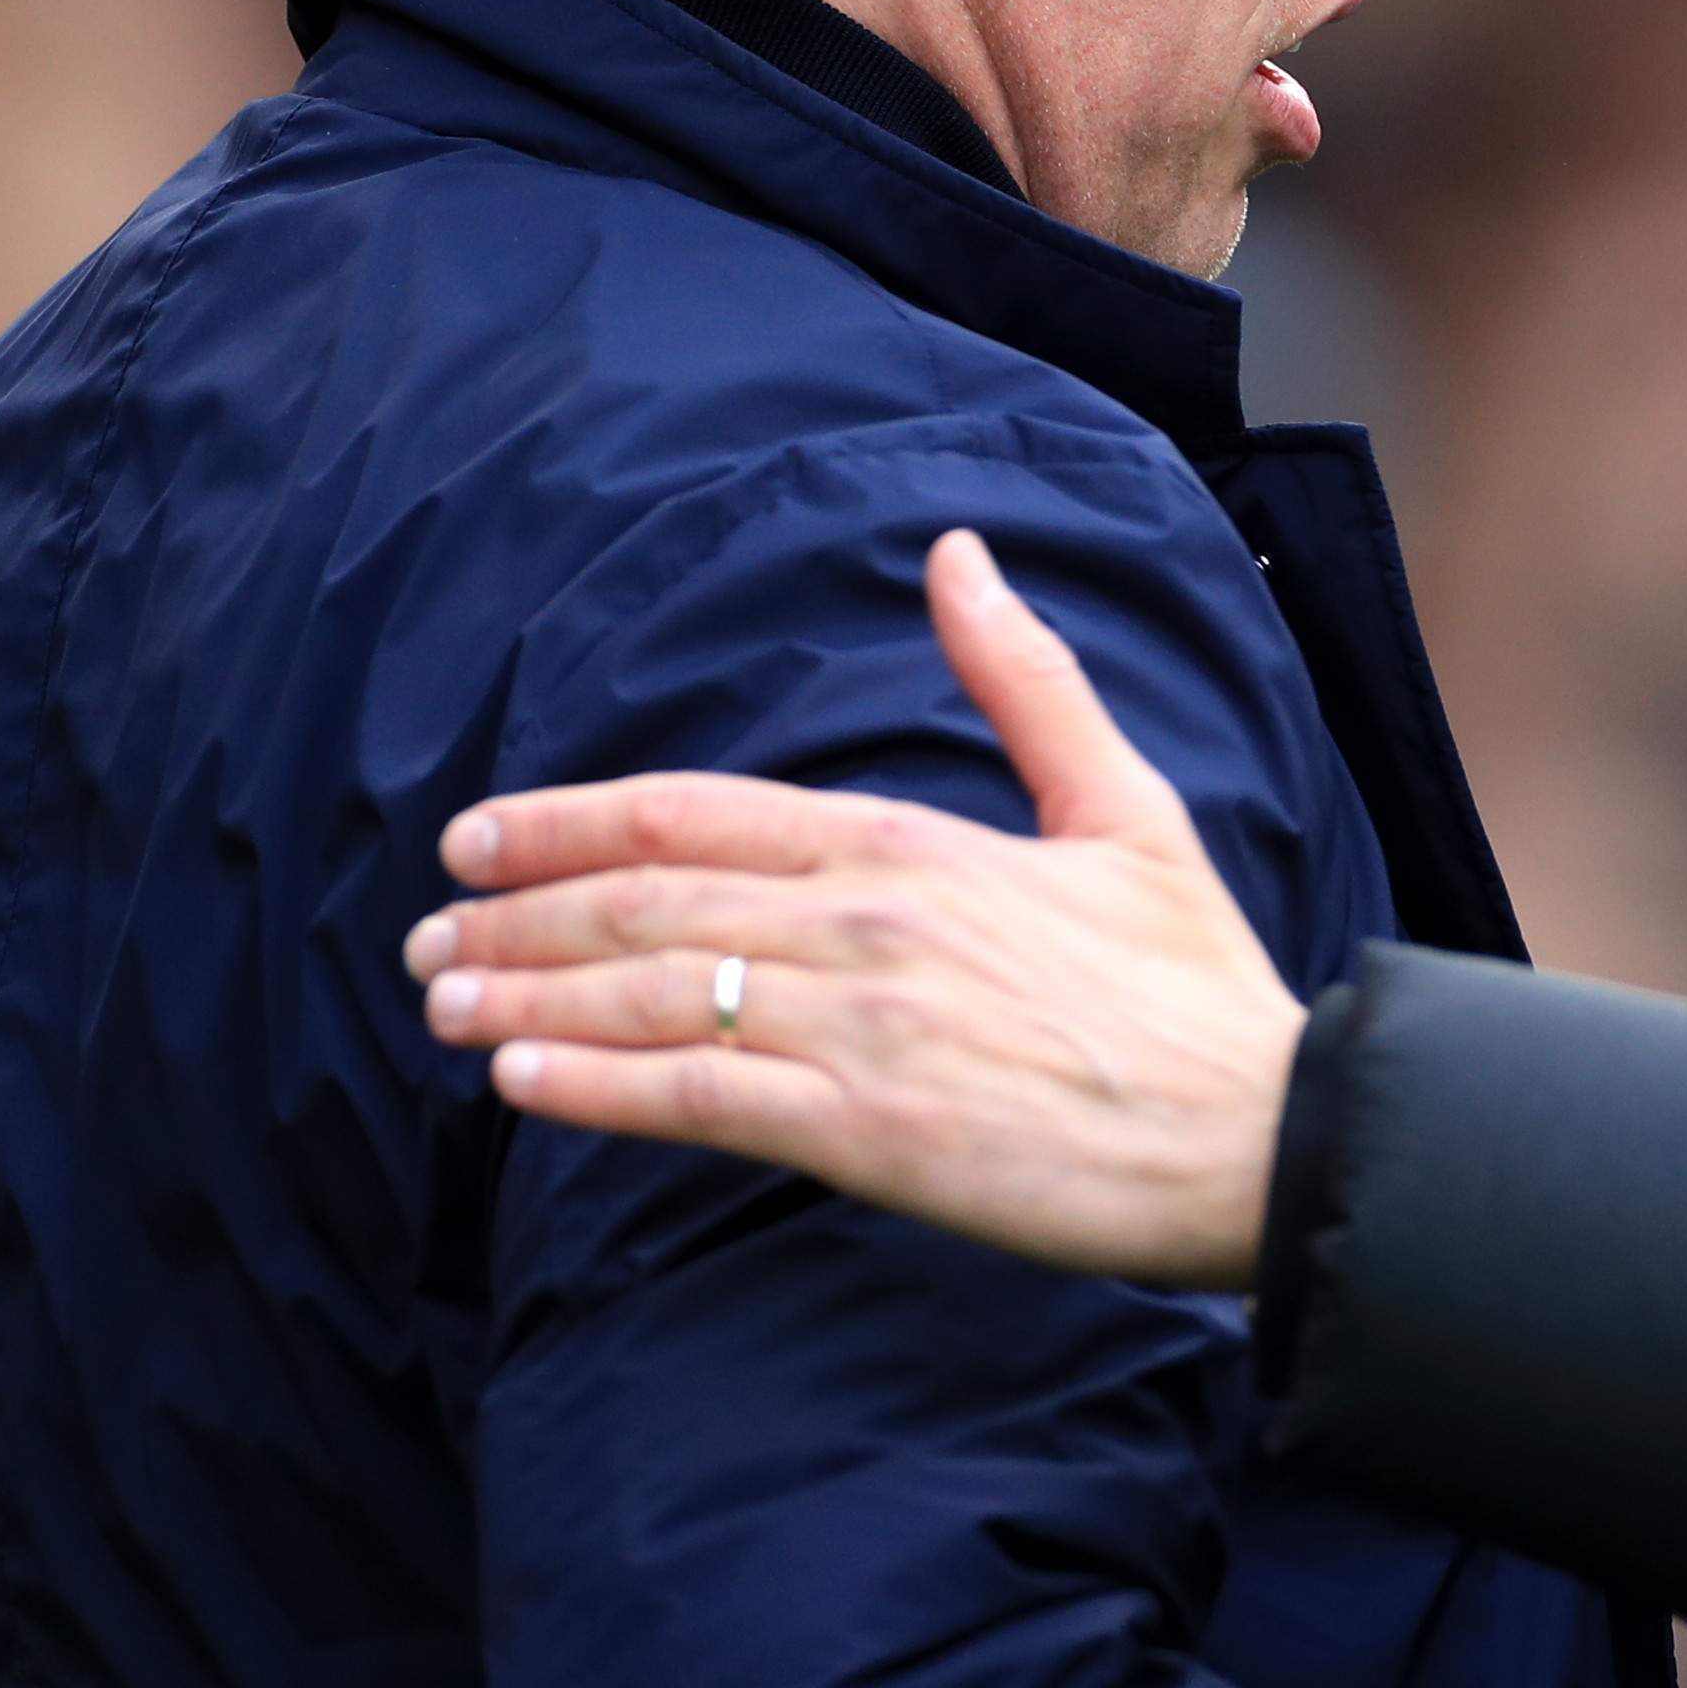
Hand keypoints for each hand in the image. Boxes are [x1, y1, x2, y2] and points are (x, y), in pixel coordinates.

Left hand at [405, 529, 1300, 1289]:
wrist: (1262, 1130)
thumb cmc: (1196, 986)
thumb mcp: (1122, 808)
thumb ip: (1025, 683)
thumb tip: (957, 554)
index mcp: (914, 844)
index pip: (698, 812)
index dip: (571, 820)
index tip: (476, 838)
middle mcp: (870, 923)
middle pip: (649, 899)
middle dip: (518, 914)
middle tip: (423, 938)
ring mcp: (865, 1028)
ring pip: (656, 993)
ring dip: (528, 996)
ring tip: (442, 1006)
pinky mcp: (872, 1133)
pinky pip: (701, 1100)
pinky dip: (599, 1084)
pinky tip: (522, 1084)